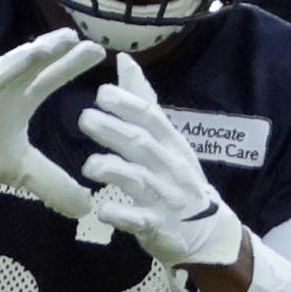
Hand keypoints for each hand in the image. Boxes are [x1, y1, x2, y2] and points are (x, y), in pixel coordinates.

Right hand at [0, 28, 105, 218]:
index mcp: (16, 101)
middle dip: (49, 52)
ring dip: (15, 63)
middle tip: (74, 37)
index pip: (49, 78)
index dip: (71, 65)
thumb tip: (86, 208)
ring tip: (39, 50)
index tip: (100, 51)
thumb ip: (52, 183)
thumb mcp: (18, 170)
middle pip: (26, 67)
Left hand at [78, 53, 243, 267]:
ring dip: (115, 171)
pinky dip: (121, 215)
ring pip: (141, 181)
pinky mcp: (158, 226)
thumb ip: (142, 102)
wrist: (205, 231)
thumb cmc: (176, 177)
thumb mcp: (165, 139)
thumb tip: (124, 60)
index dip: (128, 105)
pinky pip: (139, 221)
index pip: (151, 118)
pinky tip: (103, 210)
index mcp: (172, 143)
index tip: (102, 92)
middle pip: (143, 145)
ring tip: (89, 166)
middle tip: (85, 119)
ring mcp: (166, 198)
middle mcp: (171, 167)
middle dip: (115, 131)